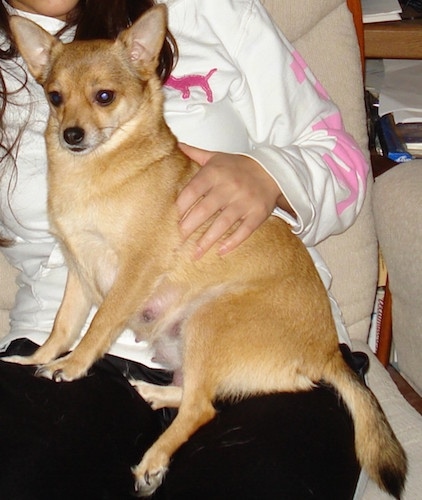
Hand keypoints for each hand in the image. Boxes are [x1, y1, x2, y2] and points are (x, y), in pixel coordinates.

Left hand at [176, 143, 284, 258]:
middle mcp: (228, 187)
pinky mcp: (257, 214)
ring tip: (194, 254)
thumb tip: (176, 145)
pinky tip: (220, 251)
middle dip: (188, 227)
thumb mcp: (216, 157)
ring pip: (222, 224)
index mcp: (214, 173)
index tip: (169, 222)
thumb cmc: (238, 167)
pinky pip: (244, 230)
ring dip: (207, 240)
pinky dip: (233, 242)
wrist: (272, 170)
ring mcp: (244, 201)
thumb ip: (195, 154)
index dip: (180, 208)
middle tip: (176, 242)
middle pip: (204, 210)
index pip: (192, 192)